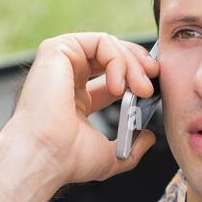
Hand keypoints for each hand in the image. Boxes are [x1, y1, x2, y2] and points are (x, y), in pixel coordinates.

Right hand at [0, 32, 159, 185]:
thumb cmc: (67, 159)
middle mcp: (68, 77)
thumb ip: (132, 146)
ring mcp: (61, 62)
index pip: (112, 75)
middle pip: (112, 54)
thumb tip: (148, 138)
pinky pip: (100, 42)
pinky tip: (119, 85)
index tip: (154, 89)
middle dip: (139, 64)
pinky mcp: (56, 50)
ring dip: (133, 63)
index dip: (137, 76)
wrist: (46, 157)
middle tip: (154, 82)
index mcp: (77, 98)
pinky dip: (118, 59)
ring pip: (109, 45)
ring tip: (141, 89)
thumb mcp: (111, 156)